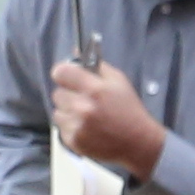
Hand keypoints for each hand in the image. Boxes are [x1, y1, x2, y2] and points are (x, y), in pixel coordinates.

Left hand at [48, 57, 167, 181]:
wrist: (138, 142)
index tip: (68, 76)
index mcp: (94, 89)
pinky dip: (70, 127)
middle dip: (68, 94)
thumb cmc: (129, 108)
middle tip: (82, 99)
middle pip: (57, 93)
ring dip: (67, 112)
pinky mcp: (74, 142)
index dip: (63, 73)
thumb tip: (74, 52)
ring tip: (84, 115)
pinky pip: (61, 128)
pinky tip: (86, 128)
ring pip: (57, 112)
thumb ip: (96, 65)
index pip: (60, 72)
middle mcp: (82, 108)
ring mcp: (77, 127)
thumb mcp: (118, 81)